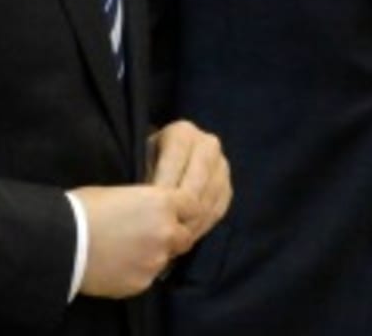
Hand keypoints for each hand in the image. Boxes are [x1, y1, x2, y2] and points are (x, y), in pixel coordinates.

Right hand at [71, 184, 196, 298]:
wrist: (62, 242)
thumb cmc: (81, 209)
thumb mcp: (116, 193)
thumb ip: (142, 204)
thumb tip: (146, 211)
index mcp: (161, 203)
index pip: (193, 206)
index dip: (183, 208)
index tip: (172, 210)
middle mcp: (166, 232)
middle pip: (185, 236)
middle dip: (172, 234)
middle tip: (148, 231)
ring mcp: (156, 260)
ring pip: (165, 258)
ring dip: (153, 253)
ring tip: (126, 248)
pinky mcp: (143, 282)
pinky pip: (147, 275)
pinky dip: (137, 269)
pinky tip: (116, 262)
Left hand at [147, 119, 231, 241]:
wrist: (172, 151)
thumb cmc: (150, 155)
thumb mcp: (143, 156)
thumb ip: (147, 173)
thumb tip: (144, 202)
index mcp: (183, 133)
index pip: (174, 167)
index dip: (161, 192)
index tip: (149, 212)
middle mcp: (208, 146)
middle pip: (194, 187)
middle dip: (177, 211)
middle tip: (161, 231)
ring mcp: (222, 166)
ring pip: (207, 201)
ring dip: (190, 222)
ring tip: (171, 237)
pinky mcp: (228, 186)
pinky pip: (217, 210)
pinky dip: (202, 224)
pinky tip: (186, 234)